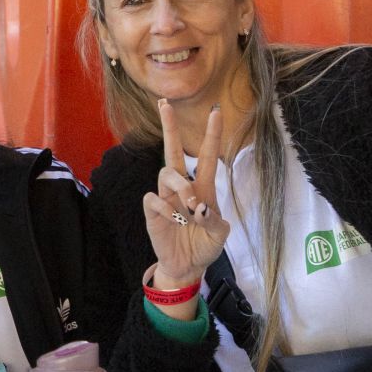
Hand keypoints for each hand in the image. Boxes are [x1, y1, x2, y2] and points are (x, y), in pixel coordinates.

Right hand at [142, 98, 230, 301]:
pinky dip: (166, 208)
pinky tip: (175, 219)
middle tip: (164, 103)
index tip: (216, 111)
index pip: (207, 156)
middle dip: (169, 127)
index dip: (212, 134)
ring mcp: (166, 199)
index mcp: (204, 189)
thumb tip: (198, 207)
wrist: (186, 267)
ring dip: (181, 186)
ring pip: (166, 173)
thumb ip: (213, 219)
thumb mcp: (219, 235)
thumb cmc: (204, 246)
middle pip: (173, 151)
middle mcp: (183, 188)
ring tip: (191, 208)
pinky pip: (154, 198)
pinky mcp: (152, 212)